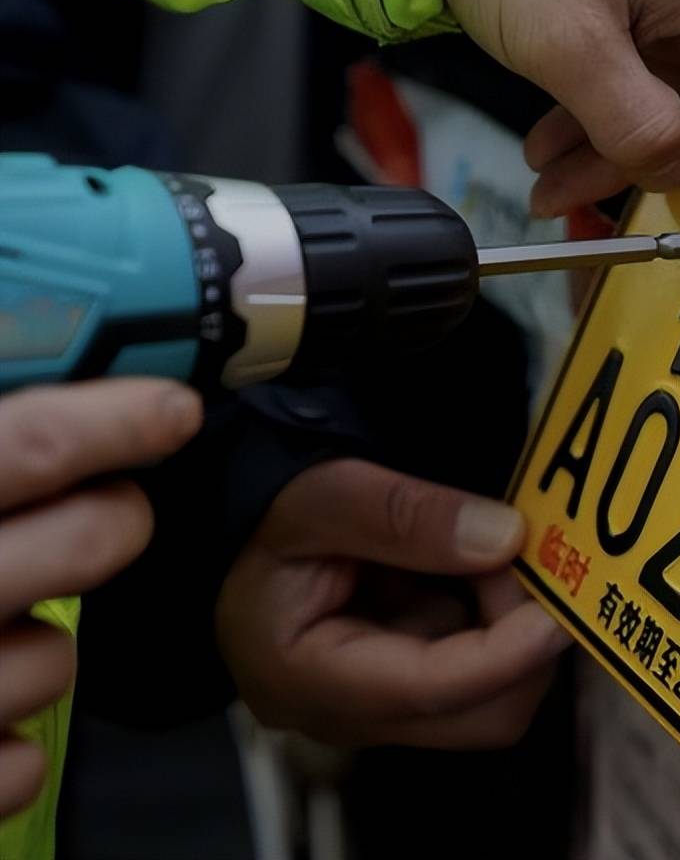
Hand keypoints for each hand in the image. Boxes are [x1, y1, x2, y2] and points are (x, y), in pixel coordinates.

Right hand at [0, 379, 201, 817]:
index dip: (112, 420)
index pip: (25, 444)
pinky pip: (17, 764)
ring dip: (40, 646)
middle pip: (88, 541)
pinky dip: (1, 747)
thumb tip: (28, 415)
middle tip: (108, 513)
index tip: (167, 410)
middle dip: (116, 520)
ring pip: (57, 658)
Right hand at [216, 458, 570, 747]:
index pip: (429, 690)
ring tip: (491, 554)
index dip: (504, 653)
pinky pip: (482, 676)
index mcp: (306, 677)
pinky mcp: (407, 693)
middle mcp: (348, 715)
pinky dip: (499, 622)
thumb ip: (404, 516)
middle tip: (524, 560)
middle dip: (524, 643)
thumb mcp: (320, 495)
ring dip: (515, 628)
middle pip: (480, 717)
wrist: (234, 538)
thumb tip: (504, 538)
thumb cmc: (262, 519)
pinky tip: (473, 571)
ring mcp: (382, 711)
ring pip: (493, 700)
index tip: (555, 609)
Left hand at [444, 0, 679, 215]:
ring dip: (608, 158)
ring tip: (551, 191)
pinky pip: (624, 89)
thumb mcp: (571, 44)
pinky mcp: (624, 17)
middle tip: (621, 222)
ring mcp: (666, 12)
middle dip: (659, 175)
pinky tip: (546, 154)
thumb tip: (674, 176)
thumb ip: (632, 125)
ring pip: (660, 112)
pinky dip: (588, 127)